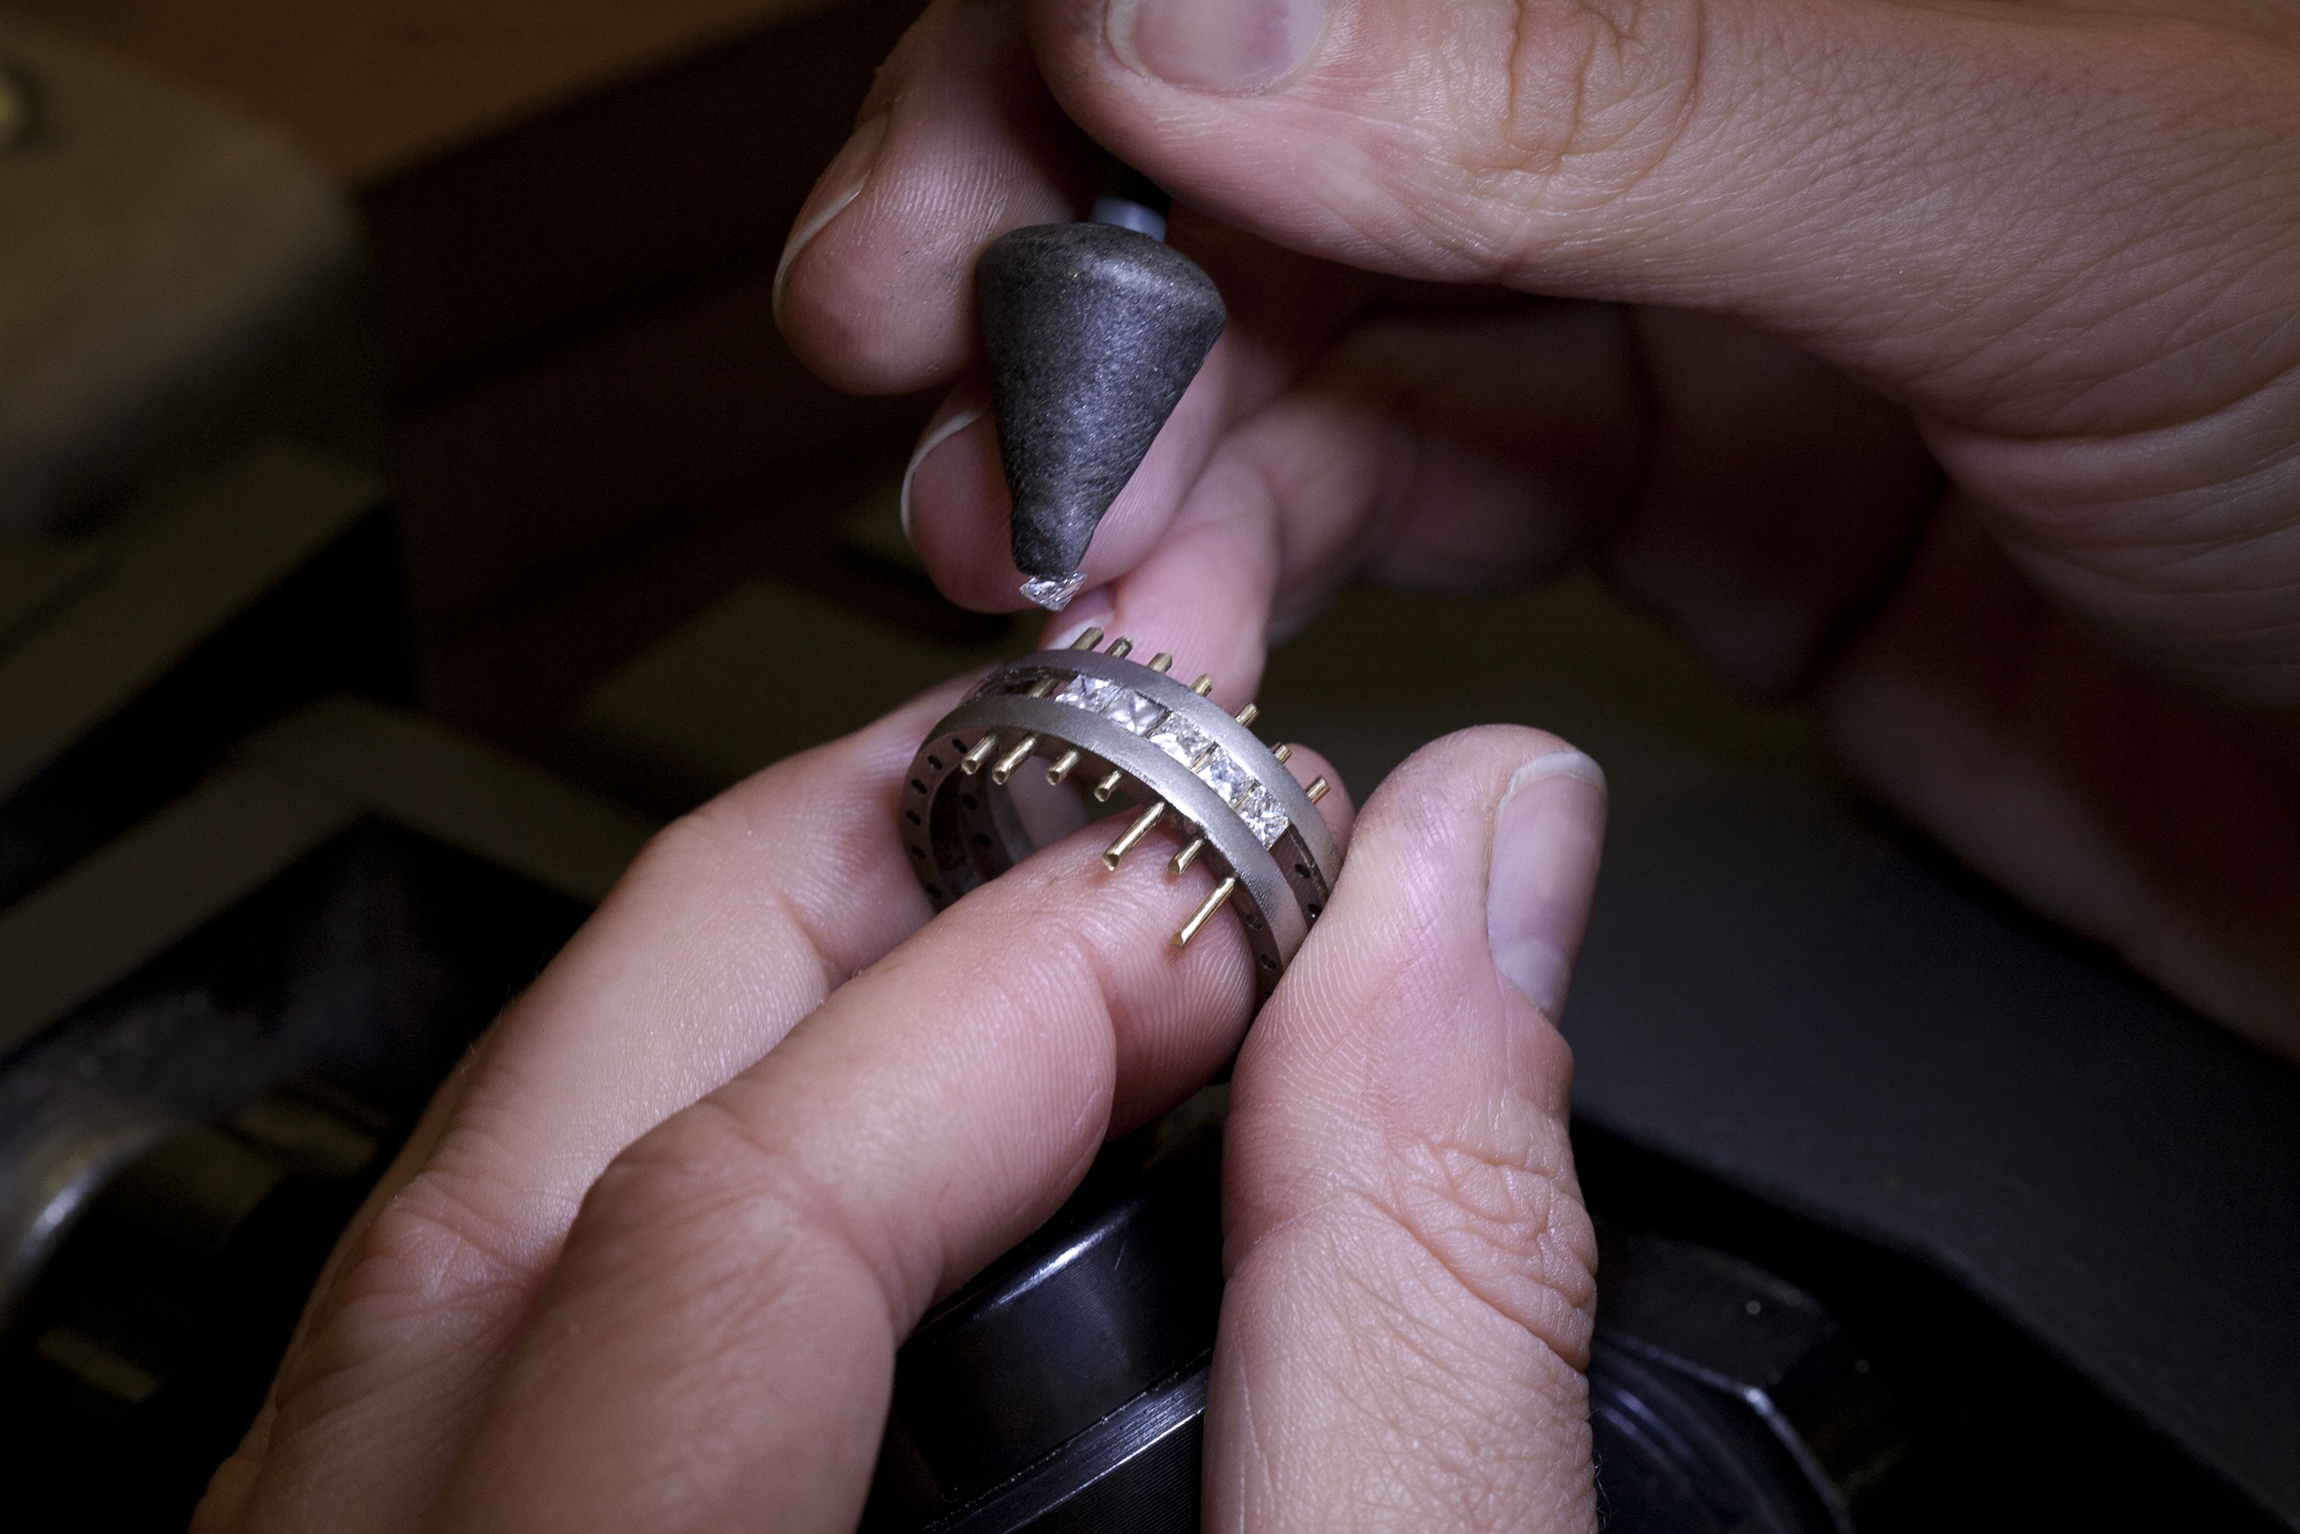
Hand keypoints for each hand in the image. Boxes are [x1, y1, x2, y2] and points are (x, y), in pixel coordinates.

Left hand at [191, 685, 1611, 1532]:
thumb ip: (1423, 1313)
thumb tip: (1473, 887)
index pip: (720, 1247)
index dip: (1004, 998)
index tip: (1225, 903)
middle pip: (508, 1191)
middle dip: (807, 912)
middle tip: (1049, 796)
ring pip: (438, 1259)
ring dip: (709, 1030)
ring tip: (953, 923)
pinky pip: (439, 1356)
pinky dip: (633, 1196)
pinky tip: (822, 1162)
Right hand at [774, 0, 2299, 1055]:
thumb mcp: (2047, 195)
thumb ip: (1608, 86)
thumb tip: (1188, 7)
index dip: (1105, 36)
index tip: (956, 198)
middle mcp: (1728, 91)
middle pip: (1301, 118)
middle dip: (1084, 259)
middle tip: (939, 405)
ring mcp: (1721, 298)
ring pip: (1343, 331)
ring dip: (1168, 456)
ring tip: (1069, 586)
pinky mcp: (1730, 506)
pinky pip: (1446, 499)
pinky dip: (1300, 565)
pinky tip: (1218, 629)